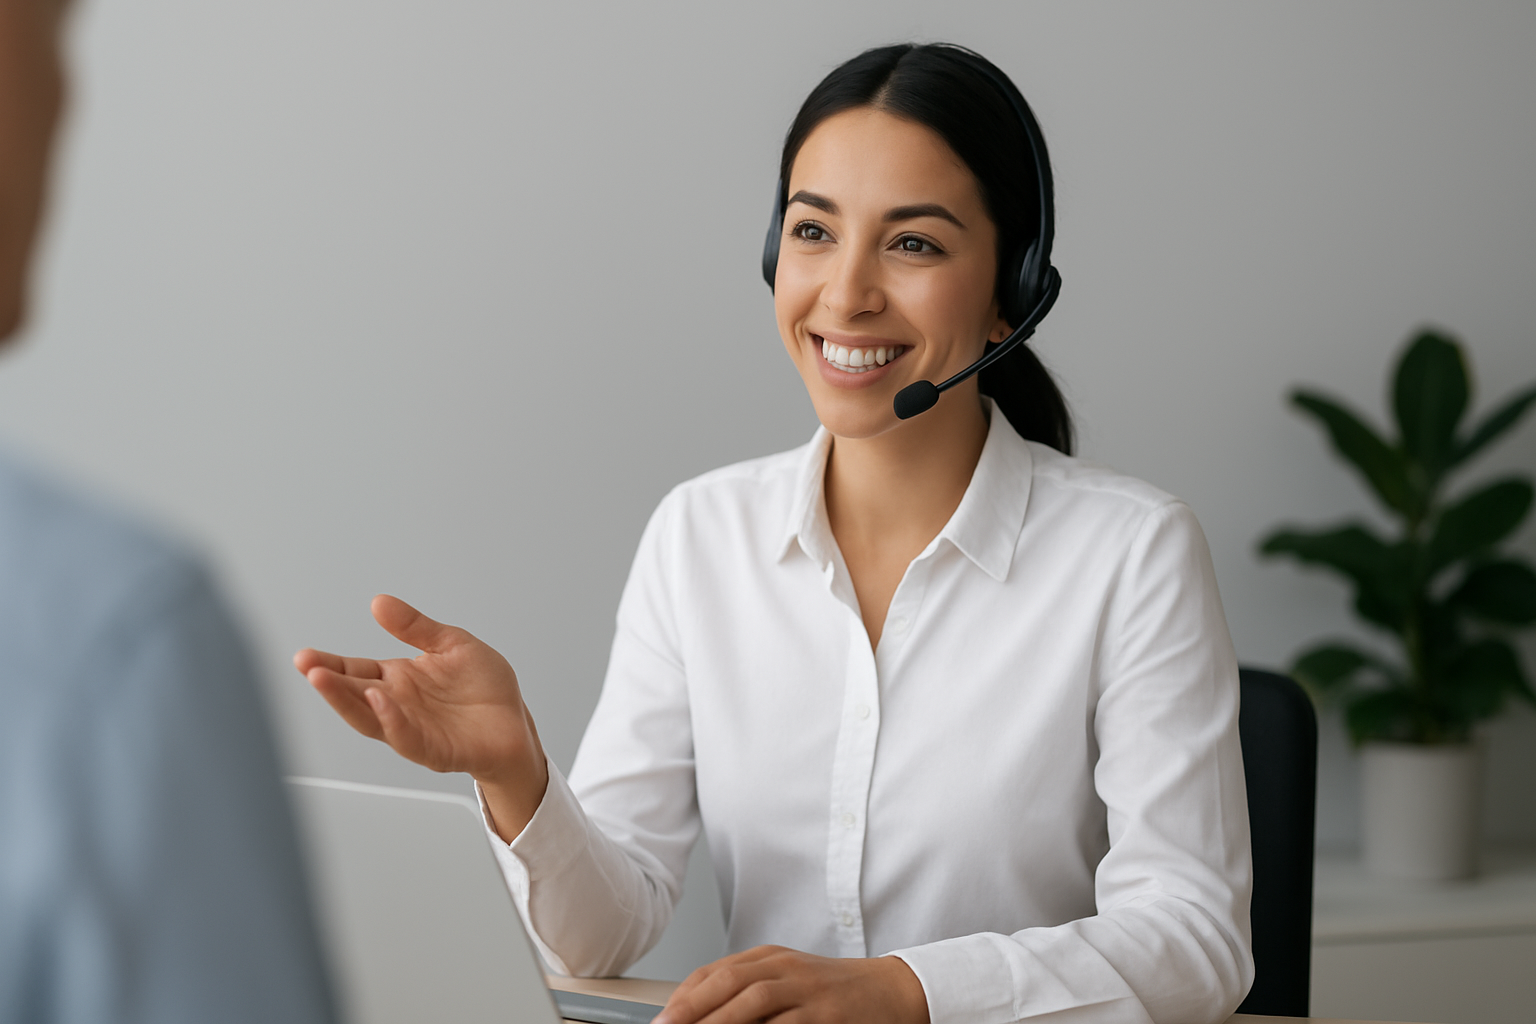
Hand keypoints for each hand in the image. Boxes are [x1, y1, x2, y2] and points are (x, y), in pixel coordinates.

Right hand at [295, 594, 547, 833]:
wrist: (515, 722)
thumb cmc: (484, 688)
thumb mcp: (451, 644)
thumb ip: (416, 627)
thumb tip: (380, 603)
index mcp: (399, 680)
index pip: (356, 671)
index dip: (330, 664)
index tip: (306, 656)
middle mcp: (399, 706)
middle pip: (355, 695)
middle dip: (329, 682)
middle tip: (307, 665)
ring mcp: (413, 729)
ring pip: (371, 719)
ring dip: (347, 702)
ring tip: (326, 680)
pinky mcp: (434, 750)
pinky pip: (406, 738)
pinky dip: (391, 721)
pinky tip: (380, 702)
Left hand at [654, 946, 928, 1023]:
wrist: (891, 989)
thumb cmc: (834, 991)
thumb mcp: (788, 980)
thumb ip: (749, 991)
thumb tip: (700, 1013)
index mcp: (770, 957)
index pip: (715, 971)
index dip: (684, 996)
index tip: (661, 1019)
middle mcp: (785, 967)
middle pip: (728, 982)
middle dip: (691, 1008)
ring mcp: (807, 989)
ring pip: (754, 1000)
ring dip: (719, 1021)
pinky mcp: (827, 1013)